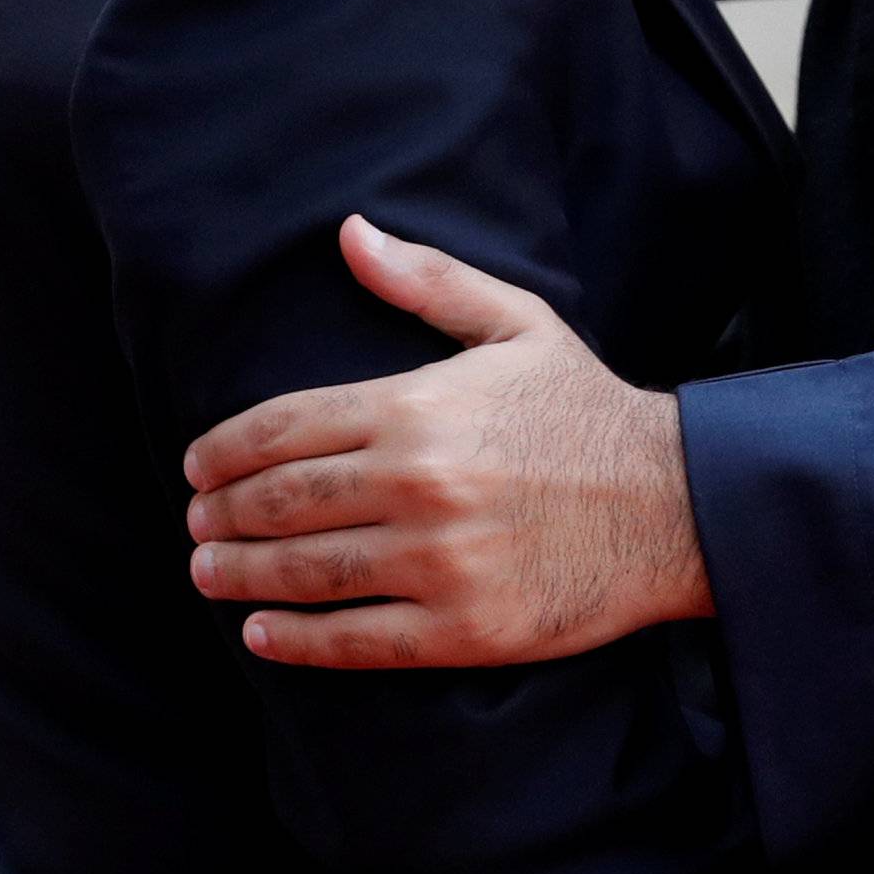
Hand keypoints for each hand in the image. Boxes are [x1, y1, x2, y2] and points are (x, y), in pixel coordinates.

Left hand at [181, 216, 712, 668]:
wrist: (680, 505)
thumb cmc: (585, 408)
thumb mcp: (512, 322)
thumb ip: (425, 280)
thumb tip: (350, 231)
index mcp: (413, 406)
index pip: (284, 427)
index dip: (225, 449)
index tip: (194, 463)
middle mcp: (415, 483)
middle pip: (283, 501)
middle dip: (222, 512)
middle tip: (193, 522)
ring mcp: (438, 560)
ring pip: (308, 571)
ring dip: (241, 574)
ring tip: (208, 572)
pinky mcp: (467, 629)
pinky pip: (360, 640)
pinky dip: (299, 641)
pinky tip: (261, 634)